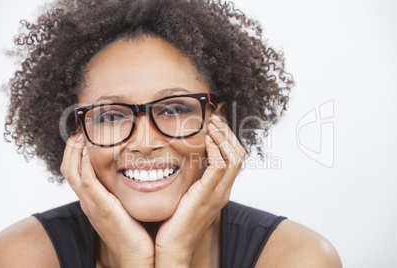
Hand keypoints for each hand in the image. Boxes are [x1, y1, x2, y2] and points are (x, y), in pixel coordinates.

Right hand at [60, 134, 153, 267]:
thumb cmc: (138, 233)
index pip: (78, 170)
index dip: (78, 151)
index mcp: (94, 200)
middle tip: (81, 128)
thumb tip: (142, 172)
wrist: (137, 258)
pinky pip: (86, 181)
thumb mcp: (128, 207)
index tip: (87, 133)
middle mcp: (89, 201)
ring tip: (82, 132)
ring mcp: (92, 205)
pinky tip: (92, 149)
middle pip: (69, 167)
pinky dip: (85, 163)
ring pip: (72, 170)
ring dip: (76, 149)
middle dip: (73, 145)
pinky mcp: (100, 208)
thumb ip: (127, 190)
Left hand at [154, 115, 245, 266]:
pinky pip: (219, 167)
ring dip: (224, 138)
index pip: (234, 159)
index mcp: (220, 191)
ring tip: (212, 125)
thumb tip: (182, 163)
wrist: (173, 248)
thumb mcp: (185, 197)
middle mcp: (223, 191)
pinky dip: (216, 150)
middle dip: (228, 134)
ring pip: (234, 158)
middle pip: (239, 156)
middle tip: (215, 120)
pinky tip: (207, 139)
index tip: (215, 126)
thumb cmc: (175, 223)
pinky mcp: (207, 196)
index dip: (228, 140)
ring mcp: (218, 194)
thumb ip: (190, 181)